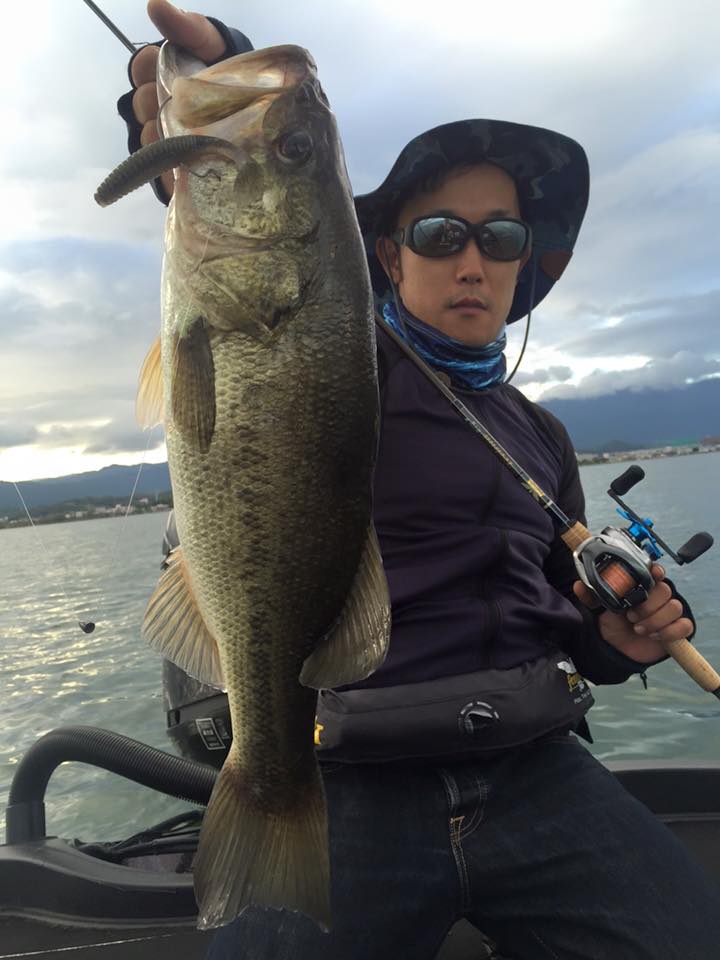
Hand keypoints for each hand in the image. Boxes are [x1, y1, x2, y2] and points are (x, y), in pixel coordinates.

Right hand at [131, 0, 225, 197]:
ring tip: (192, 130)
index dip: (150, 65)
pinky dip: (173, 159)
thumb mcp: (211, 44)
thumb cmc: (229, 74)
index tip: (167, 64)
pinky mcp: (172, 167)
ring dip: (167, 130)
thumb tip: (154, 5)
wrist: (260, 114)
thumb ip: (186, 26)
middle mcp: (156, 104)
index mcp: (161, 72)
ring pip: (148, 133)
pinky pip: (159, 164)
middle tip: (185, 99)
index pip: (140, 65)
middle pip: (140, 101)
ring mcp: (162, 135)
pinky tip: (191, 155)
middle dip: (160, 98)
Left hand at [573, 564, 692, 663]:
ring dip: (655, 620)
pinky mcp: (677, 629)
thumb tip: (578, 584)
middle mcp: (658, 596)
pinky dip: (669, 631)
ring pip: (674, 607)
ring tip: (637, 628)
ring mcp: (669, 612)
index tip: (653, 574)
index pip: (656, 571)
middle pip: (665, 590)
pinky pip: (684, 625)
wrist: (617, 648)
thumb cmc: (611, 622)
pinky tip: (654, 636)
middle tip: (631, 616)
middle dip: (647, 605)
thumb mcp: (599, 608)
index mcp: (642, 586)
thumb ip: (591, 595)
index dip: (656, 571)